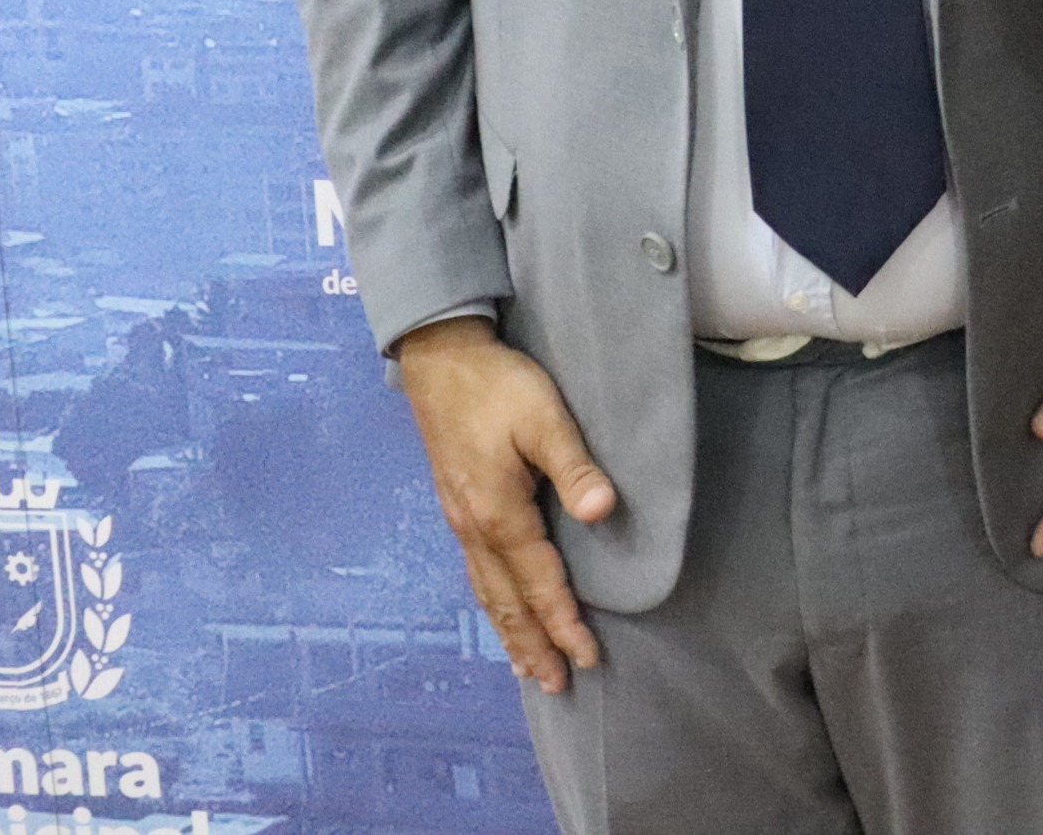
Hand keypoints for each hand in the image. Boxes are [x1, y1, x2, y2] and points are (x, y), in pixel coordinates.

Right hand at [392, 316, 616, 693]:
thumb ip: (573, 467)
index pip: (539, 583)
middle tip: (558, 683)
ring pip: (487, 592)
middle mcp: (474, 528)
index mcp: (499, 514)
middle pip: (507, 601)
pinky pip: (477, 573)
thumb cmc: (497, 386)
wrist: (439, 360)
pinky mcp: (457, 507)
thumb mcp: (544, 418)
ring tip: (529, 667)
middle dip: (534, 644)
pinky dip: (492, 604)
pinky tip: (499, 610)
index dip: (564, 622)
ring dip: (510, 632)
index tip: (587, 656)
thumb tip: (603, 512)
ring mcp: (460, 520)